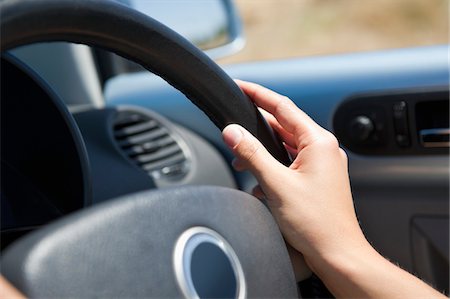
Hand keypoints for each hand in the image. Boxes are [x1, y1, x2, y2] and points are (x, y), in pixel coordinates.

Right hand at [223, 80, 366, 267]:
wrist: (337, 254)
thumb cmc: (316, 223)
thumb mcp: (276, 184)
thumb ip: (252, 153)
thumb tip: (232, 132)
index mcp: (319, 142)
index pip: (282, 107)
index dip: (258, 94)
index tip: (240, 86)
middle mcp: (323, 150)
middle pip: (283, 126)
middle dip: (256, 128)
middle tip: (233, 126)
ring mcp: (322, 165)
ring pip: (286, 147)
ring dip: (263, 151)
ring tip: (241, 158)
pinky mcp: (317, 180)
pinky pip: (291, 163)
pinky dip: (273, 167)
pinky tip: (260, 182)